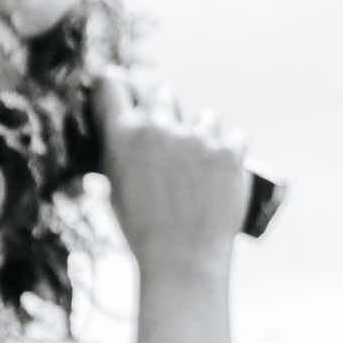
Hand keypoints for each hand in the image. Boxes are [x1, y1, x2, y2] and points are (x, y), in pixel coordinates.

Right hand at [95, 72, 249, 282]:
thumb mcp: (114, 189)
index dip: (113, 83)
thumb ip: (118, 153)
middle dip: (159, 105)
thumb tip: (124, 129)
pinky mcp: (229, 150)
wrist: (184, 260)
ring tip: (194, 168)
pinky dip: (225, 151)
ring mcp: (197, 136)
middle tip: (162, 130)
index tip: (117, 84)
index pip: (112, 86)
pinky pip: (230, 135)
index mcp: (123, 136)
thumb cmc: (142, 231)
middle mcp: (159, 127)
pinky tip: (216, 175)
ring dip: (198, 132)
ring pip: (201, 116)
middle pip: (159, 91)